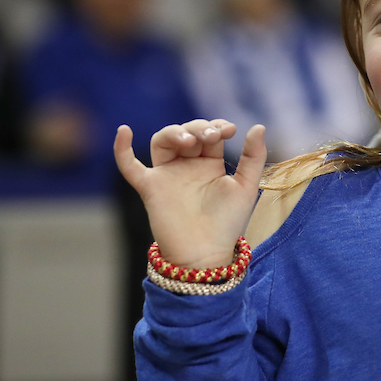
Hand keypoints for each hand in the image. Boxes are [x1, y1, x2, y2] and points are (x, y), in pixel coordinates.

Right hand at [114, 119, 266, 268]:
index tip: (230, 130)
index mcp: (210, 163)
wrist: (205, 254)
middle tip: (212, 137)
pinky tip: (124, 130)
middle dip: (199, 128)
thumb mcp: (246, 186)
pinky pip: (129, 166)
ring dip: (174, 132)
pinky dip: (122, 149)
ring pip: (162, 141)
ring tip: (190, 140)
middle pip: (186, 132)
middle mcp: (186, 166)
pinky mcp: (150, 188)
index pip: (209, 133)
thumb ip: (253, 157)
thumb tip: (258, 126)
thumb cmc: (227, 223)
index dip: (217, 126)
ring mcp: (166, 175)